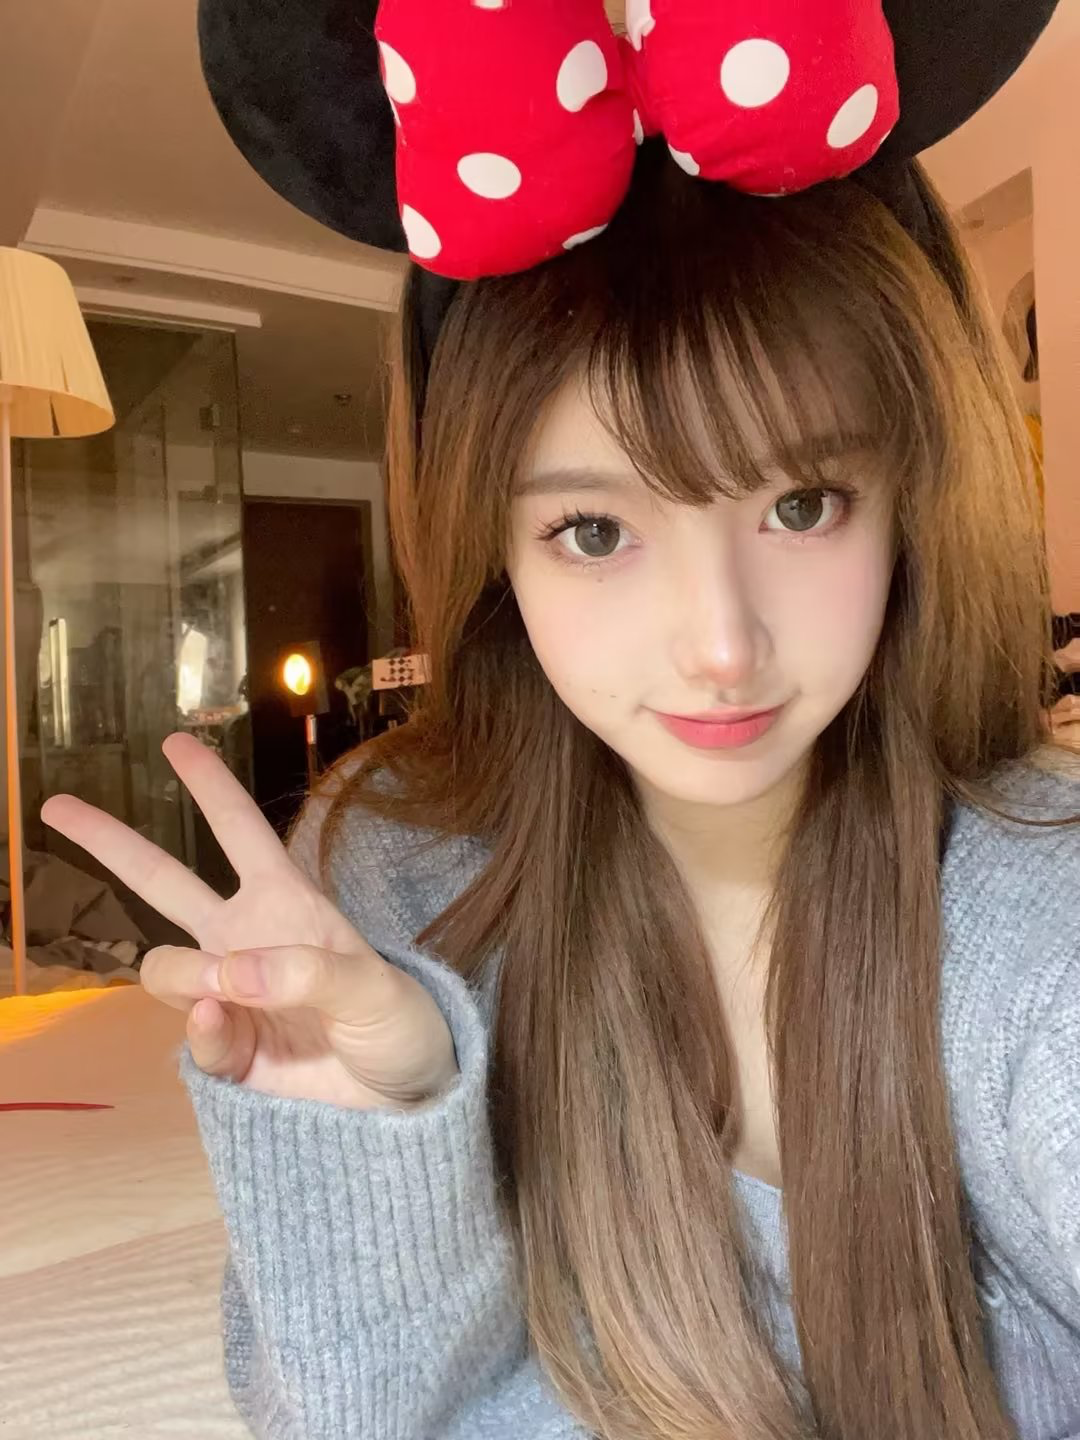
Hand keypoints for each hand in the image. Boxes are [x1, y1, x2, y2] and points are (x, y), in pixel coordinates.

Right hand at [41, 733, 457, 1109]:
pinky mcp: (222, 1051)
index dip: (210, 786)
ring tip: (233, 995)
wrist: (399, 1102)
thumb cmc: (398, 1025)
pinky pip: (190, 1034)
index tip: (175, 742)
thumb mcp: (372, 989)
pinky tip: (231, 1027)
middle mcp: (244, 939)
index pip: (239, 832)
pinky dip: (205, 1032)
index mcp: (286, 904)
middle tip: (57, 805)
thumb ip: (306, 973)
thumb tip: (228, 971)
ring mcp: (227, 996)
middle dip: (110, 842)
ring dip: (186, 976)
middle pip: (163, 881)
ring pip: (163, 967)